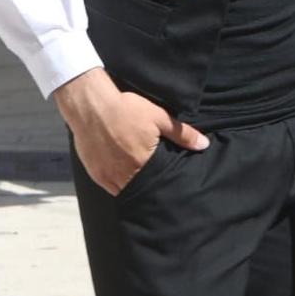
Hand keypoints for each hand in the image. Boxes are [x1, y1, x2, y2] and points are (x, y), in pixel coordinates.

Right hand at [52, 67, 207, 194]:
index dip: (165, 183)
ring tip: (140, 179)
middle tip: (156, 181)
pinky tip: (123, 175)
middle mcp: (126, 174)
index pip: (160, 182)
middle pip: (143, 189)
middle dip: (150, 186)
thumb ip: (182, 133)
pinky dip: (118, 184)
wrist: (90, 105)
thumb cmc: (125, 109)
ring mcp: (109, 176)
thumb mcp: (158, 117)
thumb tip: (204, 145)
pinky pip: (110, 188)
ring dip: (134, 187)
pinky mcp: (96, 174)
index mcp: (144, 162)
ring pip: (126, 191)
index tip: (170, 181)